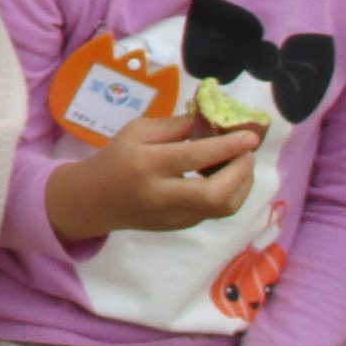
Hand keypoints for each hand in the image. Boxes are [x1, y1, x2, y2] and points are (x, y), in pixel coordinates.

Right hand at [46, 113, 262, 243]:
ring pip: (222, 208)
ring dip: (242, 185)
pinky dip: (230, 192)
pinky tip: (227, 176)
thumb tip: (214, 119)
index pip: (194, 156)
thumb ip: (176, 125)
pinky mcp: (181, 226)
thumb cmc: (117, 158)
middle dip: (241, 172)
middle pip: (215, 194)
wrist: (95, 200)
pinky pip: (215, 211)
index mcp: (146, 165)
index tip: (251, 135)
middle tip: (248, 153)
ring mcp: (173, 216)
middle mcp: (161, 195)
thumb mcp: (138, 131)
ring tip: (241, 163)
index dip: (227, 146)